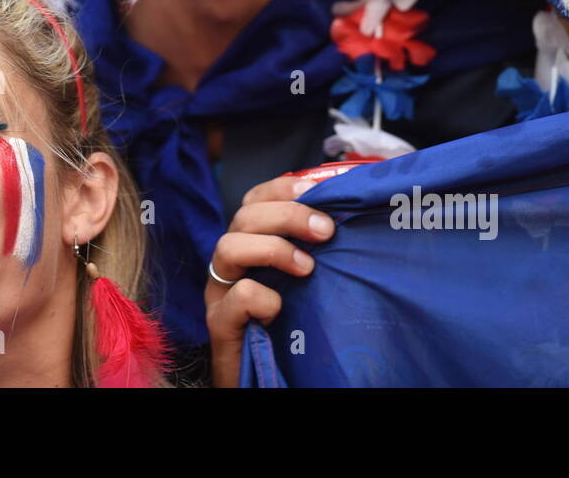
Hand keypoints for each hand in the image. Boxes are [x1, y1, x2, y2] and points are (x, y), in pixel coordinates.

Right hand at [204, 175, 335, 386]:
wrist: (270, 380)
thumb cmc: (291, 327)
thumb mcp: (306, 281)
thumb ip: (316, 249)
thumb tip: (348, 213)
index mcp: (250, 245)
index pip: (255, 200)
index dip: (281, 188)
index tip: (317, 188)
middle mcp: (230, 264)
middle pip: (243, 216)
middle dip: (287, 214)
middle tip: (326, 230)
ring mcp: (220, 293)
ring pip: (228, 247)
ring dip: (273, 249)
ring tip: (307, 268)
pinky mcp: (220, 324)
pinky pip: (237, 296)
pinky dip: (263, 297)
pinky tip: (280, 309)